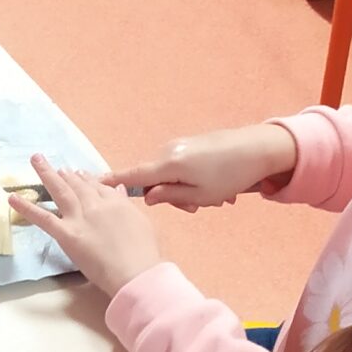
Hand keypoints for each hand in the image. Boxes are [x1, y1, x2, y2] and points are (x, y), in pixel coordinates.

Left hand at [9, 153, 162, 297]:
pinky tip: (12, 198)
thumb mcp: (141, 223)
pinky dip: (26, 207)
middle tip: (56, 167)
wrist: (136, 271)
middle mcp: (95, 205)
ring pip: (60, 191)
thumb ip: (125, 204)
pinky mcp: (66, 234)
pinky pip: (43, 218)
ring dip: (46, 174)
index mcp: (115, 203)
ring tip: (36, 160)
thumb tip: (118, 189)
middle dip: (66, 174)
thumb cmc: (144, 254)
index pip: (98, 186)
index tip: (79, 174)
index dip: (87, 180)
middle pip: (78, 185)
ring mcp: (79, 218)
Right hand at [109, 121, 296, 210]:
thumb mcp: (200, 194)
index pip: (132, 174)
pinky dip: (195, 180)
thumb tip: (149, 197)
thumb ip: (170, 196)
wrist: (259, 148)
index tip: (91, 182)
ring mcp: (181, 145)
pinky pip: (183, 167)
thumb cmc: (231, 175)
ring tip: (218, 196)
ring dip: (188, 190)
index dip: (111, 180)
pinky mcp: (192, 144)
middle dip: (172, 195)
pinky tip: (221, 186)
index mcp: (168, 164)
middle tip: (198, 206)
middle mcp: (170, 151)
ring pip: (171, 174)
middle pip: (154, 178)